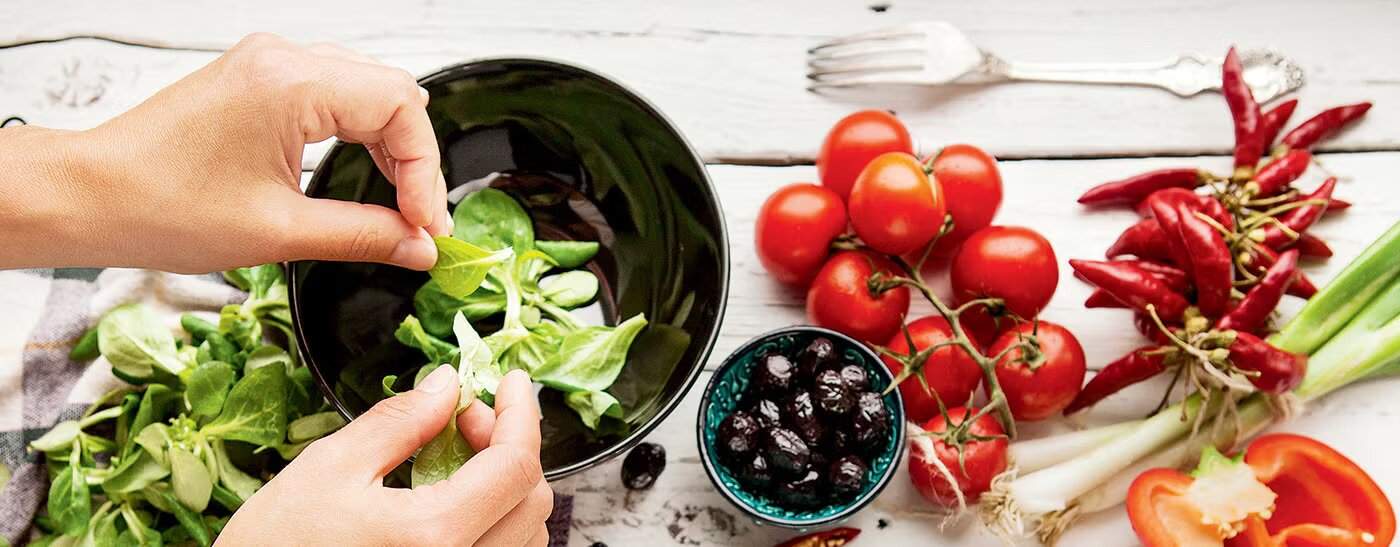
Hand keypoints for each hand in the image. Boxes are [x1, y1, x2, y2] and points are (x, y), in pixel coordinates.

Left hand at [0, 33, 448, 271]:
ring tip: (398, 204)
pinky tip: (366, 175)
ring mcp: (270, 64)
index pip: (400, 110)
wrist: (91, 196)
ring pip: (368, 90)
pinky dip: (360, 134)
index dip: (425, 172)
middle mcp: (283, 60)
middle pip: (392, 92)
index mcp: (291, 84)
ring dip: (391, 146)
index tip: (425, 225)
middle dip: (416, 160)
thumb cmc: (161, 207)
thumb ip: (364, 235)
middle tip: (419, 221)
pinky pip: (336, 93)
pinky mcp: (260, 79)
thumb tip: (418, 248)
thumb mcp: (279, 233)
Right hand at [219, 367, 553, 545]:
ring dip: (505, 487)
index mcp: (433, 536)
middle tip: (462, 418)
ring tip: (453, 459)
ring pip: (525, 536)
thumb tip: (447, 384)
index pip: (517, 465)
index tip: (510, 383)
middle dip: (509, 446)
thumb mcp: (329, 468)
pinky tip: (452, 501)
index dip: (522, 414)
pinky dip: (494, 523)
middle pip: (532, 501)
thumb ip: (399, 422)